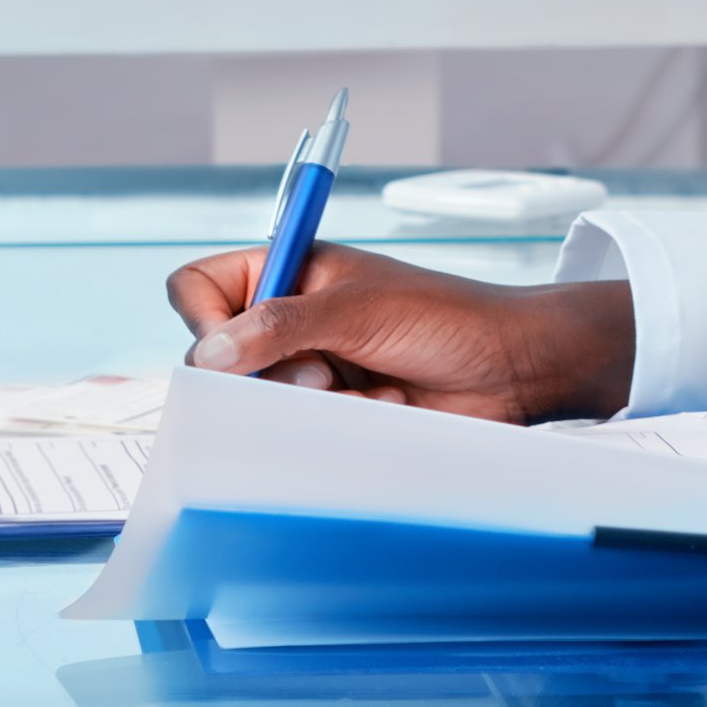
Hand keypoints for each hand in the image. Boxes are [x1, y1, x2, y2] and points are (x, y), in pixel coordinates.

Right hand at [165, 240, 634, 422]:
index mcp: (285, 273)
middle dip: (268, 373)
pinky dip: (337, 425)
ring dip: (309, 402)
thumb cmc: (446, 316)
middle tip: (320, 370)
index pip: (197, 289)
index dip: (204, 319)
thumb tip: (207, 356)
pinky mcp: (328, 413)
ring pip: (254, 404)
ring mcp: (306, 369)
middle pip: (217, 359)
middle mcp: (286, 320)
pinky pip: (294, 434)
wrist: (510, 369)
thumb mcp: (357, 309)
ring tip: (361, 390)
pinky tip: (383, 409)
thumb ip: (278, 326)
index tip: (236, 345)